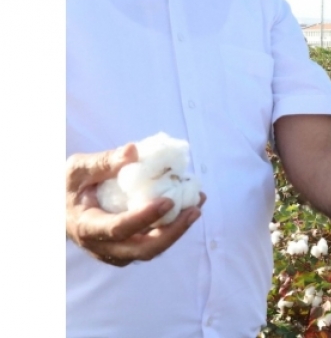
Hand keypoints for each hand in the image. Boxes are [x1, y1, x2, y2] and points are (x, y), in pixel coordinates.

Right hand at [65, 143, 205, 266]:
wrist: (62, 209)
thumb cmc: (69, 186)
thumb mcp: (78, 169)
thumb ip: (104, 161)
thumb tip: (133, 150)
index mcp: (87, 227)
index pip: (119, 229)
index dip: (144, 218)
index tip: (168, 201)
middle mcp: (103, 246)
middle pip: (143, 250)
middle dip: (173, 232)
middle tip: (194, 210)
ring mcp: (117, 252)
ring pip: (152, 250)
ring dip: (178, 230)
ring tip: (197, 205)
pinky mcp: (129, 248)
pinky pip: (154, 243)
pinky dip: (173, 228)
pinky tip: (189, 206)